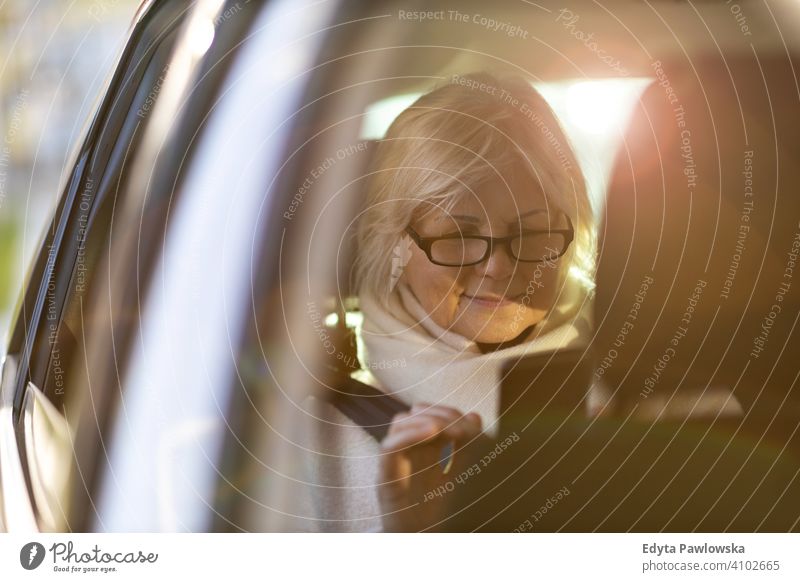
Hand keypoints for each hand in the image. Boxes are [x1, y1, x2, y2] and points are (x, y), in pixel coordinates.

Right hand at [378, 403, 482, 531]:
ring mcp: (394, 462)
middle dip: (441, 414)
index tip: (471, 423)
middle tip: (463, 430)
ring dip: (426, 420)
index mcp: (422, 447)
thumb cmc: (438, 510)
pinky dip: (410, 434)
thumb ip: (467, 446)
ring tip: (449, 430)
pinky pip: (390, 446)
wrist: (421, 540)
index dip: (449, 412)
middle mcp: (405, 450)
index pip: (429, 413)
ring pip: (400, 423)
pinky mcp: (385, 477)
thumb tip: (474, 416)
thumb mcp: (459, 473)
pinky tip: (432, 432)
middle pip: (415, 414)